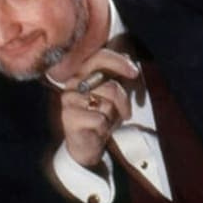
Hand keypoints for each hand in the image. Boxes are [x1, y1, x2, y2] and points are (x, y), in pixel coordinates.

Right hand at [59, 48, 140, 167]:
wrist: (85, 145)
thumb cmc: (98, 117)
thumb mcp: (110, 95)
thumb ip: (116, 77)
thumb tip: (128, 59)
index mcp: (81, 72)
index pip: (99, 57)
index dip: (119, 61)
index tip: (134, 72)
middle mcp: (72, 83)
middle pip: (108, 84)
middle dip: (122, 99)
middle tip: (127, 111)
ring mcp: (69, 99)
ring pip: (106, 103)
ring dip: (112, 115)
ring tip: (107, 121)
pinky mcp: (68, 117)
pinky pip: (99, 119)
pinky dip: (104, 128)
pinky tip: (99, 130)